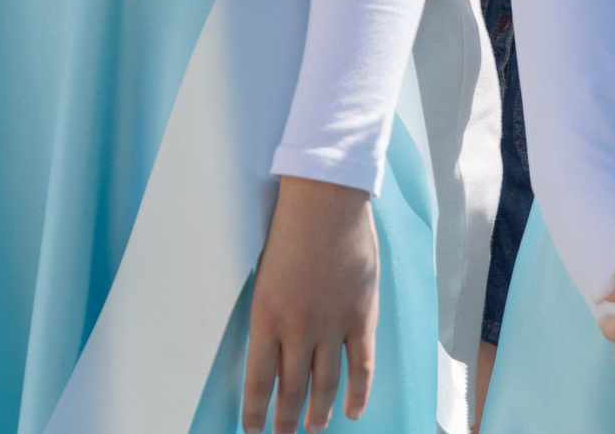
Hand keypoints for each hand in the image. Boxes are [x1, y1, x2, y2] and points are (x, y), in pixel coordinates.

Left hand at [244, 176, 377, 432]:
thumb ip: (269, 310)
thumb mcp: (263, 273)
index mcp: (264, 316)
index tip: (251, 429)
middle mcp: (297, 329)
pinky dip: (358, 394)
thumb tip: (269, 342)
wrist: (325, 203)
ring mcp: (332, 326)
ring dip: (318, 411)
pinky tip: (352, 411)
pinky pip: (362, 367)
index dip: (255, 410)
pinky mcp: (361, 318)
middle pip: (291, 388)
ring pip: (325, 384)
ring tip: (312, 429)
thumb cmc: (287, 228)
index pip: (258, 379)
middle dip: (285, 418)